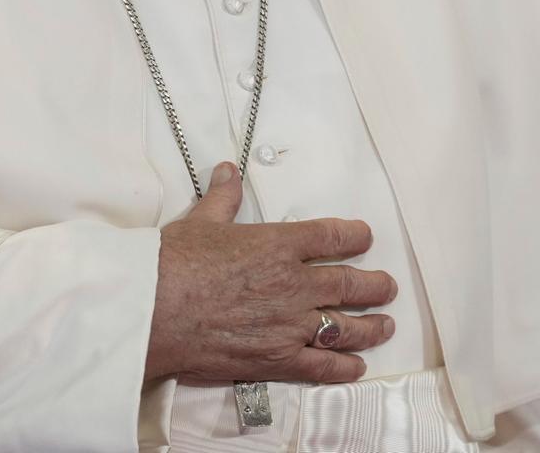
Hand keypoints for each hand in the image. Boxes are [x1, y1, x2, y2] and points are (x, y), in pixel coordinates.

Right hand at [145, 161, 396, 382]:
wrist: (153, 310)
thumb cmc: (173, 263)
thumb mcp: (200, 222)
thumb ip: (222, 199)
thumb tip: (227, 171)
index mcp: (278, 245)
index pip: (331, 237)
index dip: (354, 236)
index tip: (365, 237)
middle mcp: (294, 284)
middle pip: (350, 284)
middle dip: (374, 285)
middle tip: (386, 287)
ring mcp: (290, 325)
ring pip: (346, 327)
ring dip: (370, 326)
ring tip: (384, 326)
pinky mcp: (278, 359)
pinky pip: (323, 366)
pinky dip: (343, 367)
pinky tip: (356, 367)